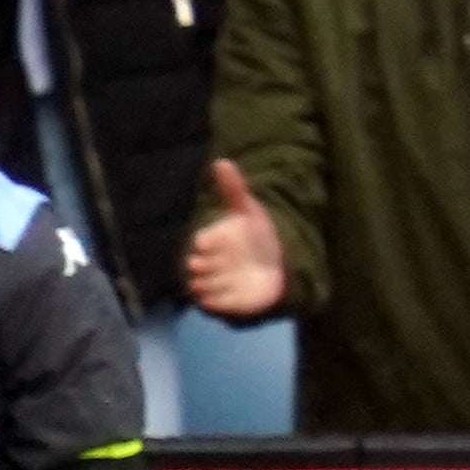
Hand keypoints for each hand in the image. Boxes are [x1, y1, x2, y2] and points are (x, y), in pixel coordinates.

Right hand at [186, 160, 287, 315]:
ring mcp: (213, 284)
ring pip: (201, 287)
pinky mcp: (222, 304)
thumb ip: (234, 189)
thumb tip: (222, 162)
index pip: (199, 244)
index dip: (207, 245)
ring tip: (235, 279)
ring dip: (215, 284)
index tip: (214, 244)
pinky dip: (219, 303)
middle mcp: (206, 263)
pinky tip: (237, 296)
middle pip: (195, 267)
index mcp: (210, 240)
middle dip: (208, 267)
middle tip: (226, 264)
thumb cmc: (258, 235)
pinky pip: (211, 307)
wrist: (274, 264)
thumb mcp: (249, 211)